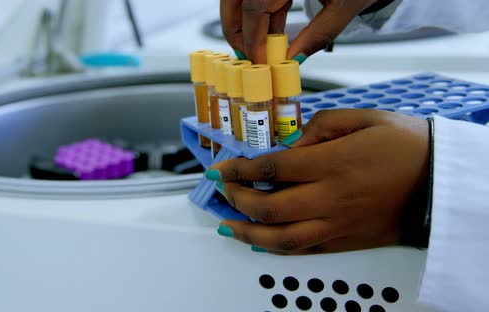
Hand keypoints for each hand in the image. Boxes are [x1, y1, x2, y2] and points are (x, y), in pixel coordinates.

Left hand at [209, 109, 429, 253]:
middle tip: (223, 190)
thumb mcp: (364, 118)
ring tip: (227, 226)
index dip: (238, 170)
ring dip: (248, 234)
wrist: (441, 182)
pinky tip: (261, 243)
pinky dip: (278, 248)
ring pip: (282, 239)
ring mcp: (337, 224)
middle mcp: (330, 198)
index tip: (220, 169)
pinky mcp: (346, 240)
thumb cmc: (406, 145)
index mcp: (332, 164)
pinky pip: (305, 250)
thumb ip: (320, 126)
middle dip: (237, 199)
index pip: (271, 169)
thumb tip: (290, 143)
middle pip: (269, 208)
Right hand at [220, 0, 376, 62]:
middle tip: (245, 55)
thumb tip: (292, 59)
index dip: (251, 37)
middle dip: (235, 28)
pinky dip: (260, 8)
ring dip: (245, 20)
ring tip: (260, 46)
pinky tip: (272, 29)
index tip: (256, 60)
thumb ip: (319, 34)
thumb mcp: (346, 4)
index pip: (254, 6)